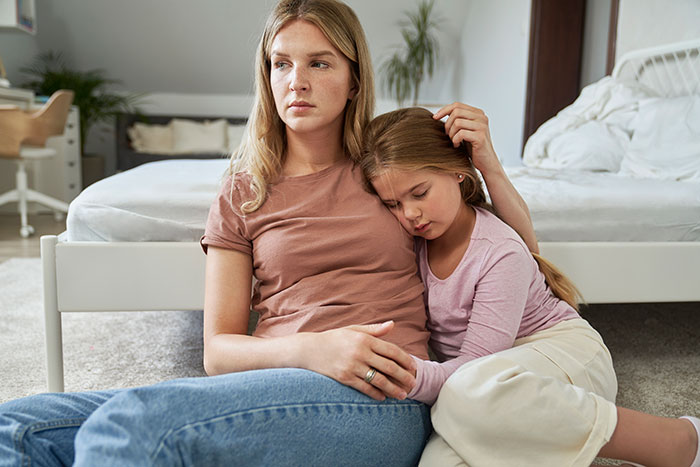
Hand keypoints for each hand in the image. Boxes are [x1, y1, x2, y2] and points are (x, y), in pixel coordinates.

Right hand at [298, 321, 416, 400]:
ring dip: (393, 389)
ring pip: (379, 380)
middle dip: (404, 377)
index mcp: (365, 339)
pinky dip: (376, 393)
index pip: (391, 350)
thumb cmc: (334, 338)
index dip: (405, 360)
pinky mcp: (345, 378)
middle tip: (413, 384)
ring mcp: (352, 366)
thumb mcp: (353, 330)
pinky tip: (383, 397)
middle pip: (389, 367)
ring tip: (402, 395)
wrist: (309, 350)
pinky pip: (365, 388)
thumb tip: (392, 325)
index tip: (414, 367)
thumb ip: (374, 330)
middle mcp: (360, 352)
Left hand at [433, 102, 502, 175]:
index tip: (435, 118)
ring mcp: (482, 126)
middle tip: (448, 136)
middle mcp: (481, 117)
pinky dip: (455, 140)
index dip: (444, 110)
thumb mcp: (465, 130)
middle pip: (456, 112)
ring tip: (454, 141)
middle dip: (447, 124)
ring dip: (451, 134)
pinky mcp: (480, 137)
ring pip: (457, 122)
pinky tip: (457, 145)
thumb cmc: (473, 147)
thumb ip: (458, 120)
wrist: (485, 162)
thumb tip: (438, 114)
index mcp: (478, 113)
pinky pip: (461, 133)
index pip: (457, 105)